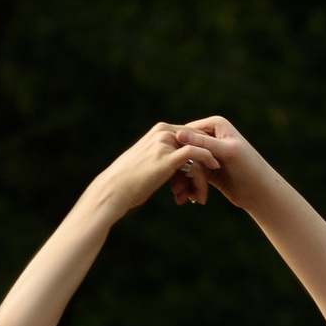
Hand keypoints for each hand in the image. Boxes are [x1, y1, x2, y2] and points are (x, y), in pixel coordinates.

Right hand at [90, 122, 217, 221]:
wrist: (114, 190)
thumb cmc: (130, 180)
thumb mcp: (148, 160)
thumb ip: (164, 154)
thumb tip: (178, 161)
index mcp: (160, 129)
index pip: (193, 135)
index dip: (204, 151)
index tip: (210, 170)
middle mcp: (163, 131)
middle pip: (199, 141)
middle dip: (207, 161)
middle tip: (212, 181)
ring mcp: (165, 143)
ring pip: (199, 151)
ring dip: (204, 174)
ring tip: (201, 196)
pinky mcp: (167, 157)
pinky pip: (196, 155)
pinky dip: (207, 165)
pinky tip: (210, 179)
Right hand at [168, 117, 271, 215]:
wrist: (260, 192)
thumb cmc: (249, 168)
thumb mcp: (226, 152)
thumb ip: (203, 143)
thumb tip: (179, 134)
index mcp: (215, 124)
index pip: (186, 131)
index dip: (176, 147)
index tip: (168, 163)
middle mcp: (211, 135)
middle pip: (184, 148)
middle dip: (178, 168)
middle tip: (173, 187)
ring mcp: (209, 152)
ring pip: (186, 162)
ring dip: (182, 179)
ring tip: (179, 195)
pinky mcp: (208, 168)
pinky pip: (192, 173)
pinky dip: (188, 184)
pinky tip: (187, 197)